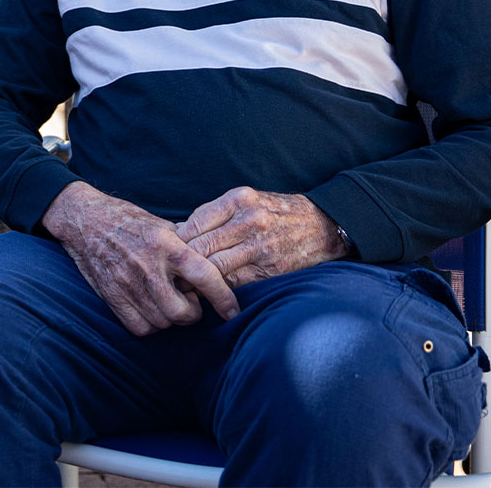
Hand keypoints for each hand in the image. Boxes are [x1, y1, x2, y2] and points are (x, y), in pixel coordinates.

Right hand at [41, 181, 239, 336]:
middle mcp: (148, 266)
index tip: (233, 311)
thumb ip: (187, 246)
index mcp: (166, 245)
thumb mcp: (162, 225)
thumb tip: (217, 262)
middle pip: (182, 312)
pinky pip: (140, 327)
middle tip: (188, 300)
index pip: (204, 276)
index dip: (223, 297)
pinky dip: (150, 325)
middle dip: (192, 313)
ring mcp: (127, 283)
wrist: (84, 220)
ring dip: (170, 318)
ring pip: (162, 322)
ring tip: (167, 301)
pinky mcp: (111, 296)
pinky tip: (150, 309)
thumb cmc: (128, 221)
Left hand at [176, 187, 348, 286]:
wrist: (322, 225)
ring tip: (185, 285)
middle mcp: (250, 220)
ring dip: (198, 279)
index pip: (194, 224)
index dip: (177, 243)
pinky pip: (235, 282)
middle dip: (183, 263)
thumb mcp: (245, 201)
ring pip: (215, 267)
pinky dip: (220, 287)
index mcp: (238, 200)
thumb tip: (177, 233)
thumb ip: (213, 214)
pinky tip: (210, 289)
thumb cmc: (274, 212)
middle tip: (170, 273)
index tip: (168, 253)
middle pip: (201, 247)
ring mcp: (262, 246)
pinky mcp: (271, 268)